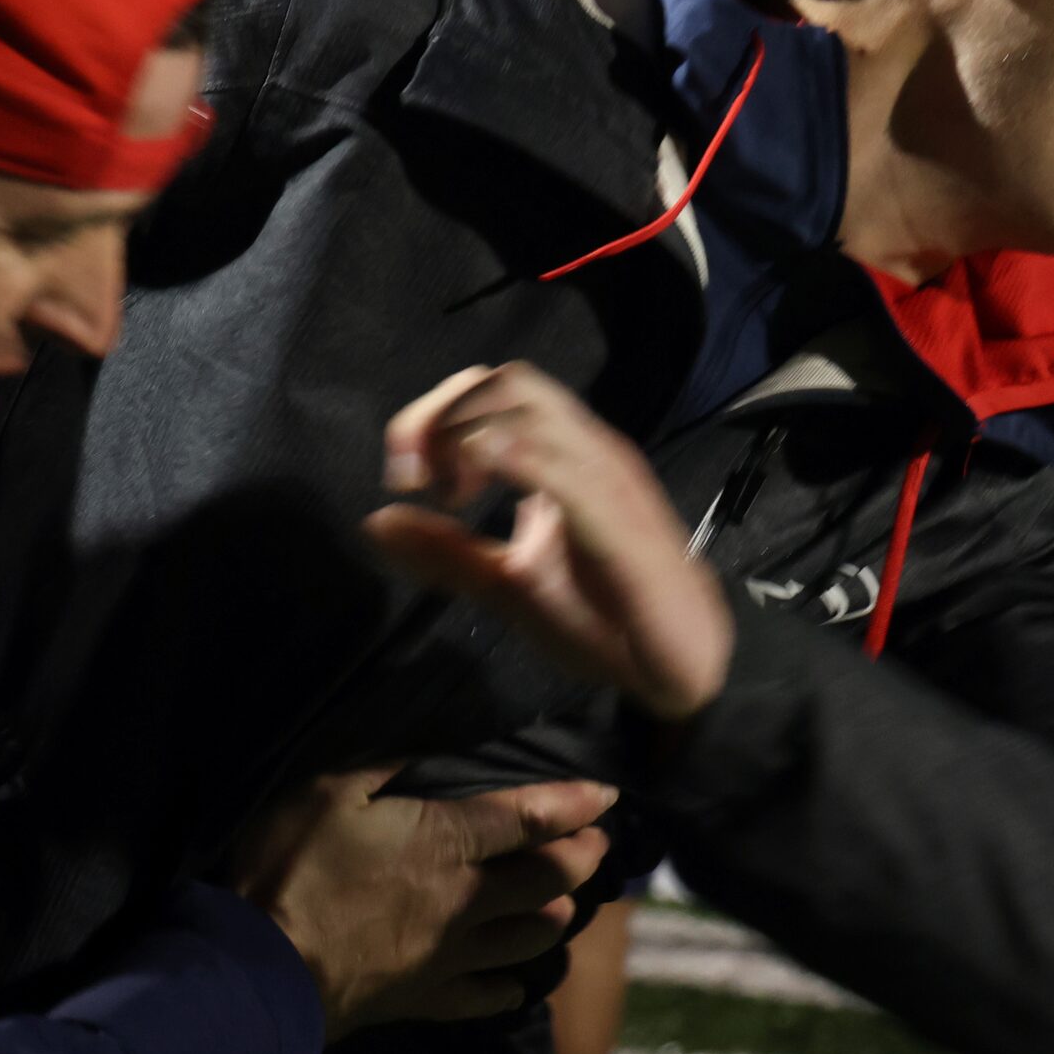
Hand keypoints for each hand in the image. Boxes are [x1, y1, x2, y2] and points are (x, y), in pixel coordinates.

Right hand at [231, 769, 613, 1036]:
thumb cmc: (294, 867)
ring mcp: (452, 956)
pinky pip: (487, 996)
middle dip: (581, 860)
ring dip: (554, 918)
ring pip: (529, 940)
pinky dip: (509, 988)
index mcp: (445, 843)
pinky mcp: (430, 998)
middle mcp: (465, 901)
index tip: (607, 795)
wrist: (268, 968)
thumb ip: (385, 766)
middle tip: (597, 845)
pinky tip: (515, 983)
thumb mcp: (329, 791)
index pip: (529, 820)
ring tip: (562, 905)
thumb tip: (432, 744)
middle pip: (547, 881)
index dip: (574, 804)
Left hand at [367, 363, 734, 722]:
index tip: (402, 475)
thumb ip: (446, 551)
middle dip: (442, 415)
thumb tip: (375, 520)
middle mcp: (588, 452)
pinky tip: (477, 482)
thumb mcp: (505, 585)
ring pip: (534, 408)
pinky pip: (569, 473)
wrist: (678, 672)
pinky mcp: (623, 528)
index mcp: (562, 456)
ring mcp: (610, 483)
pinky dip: (515, 460)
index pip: (492, 389)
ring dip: (467, 434)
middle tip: (412, 477)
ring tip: (447, 493)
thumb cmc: (602, 620)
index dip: (432, 414)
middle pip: (507, 382)